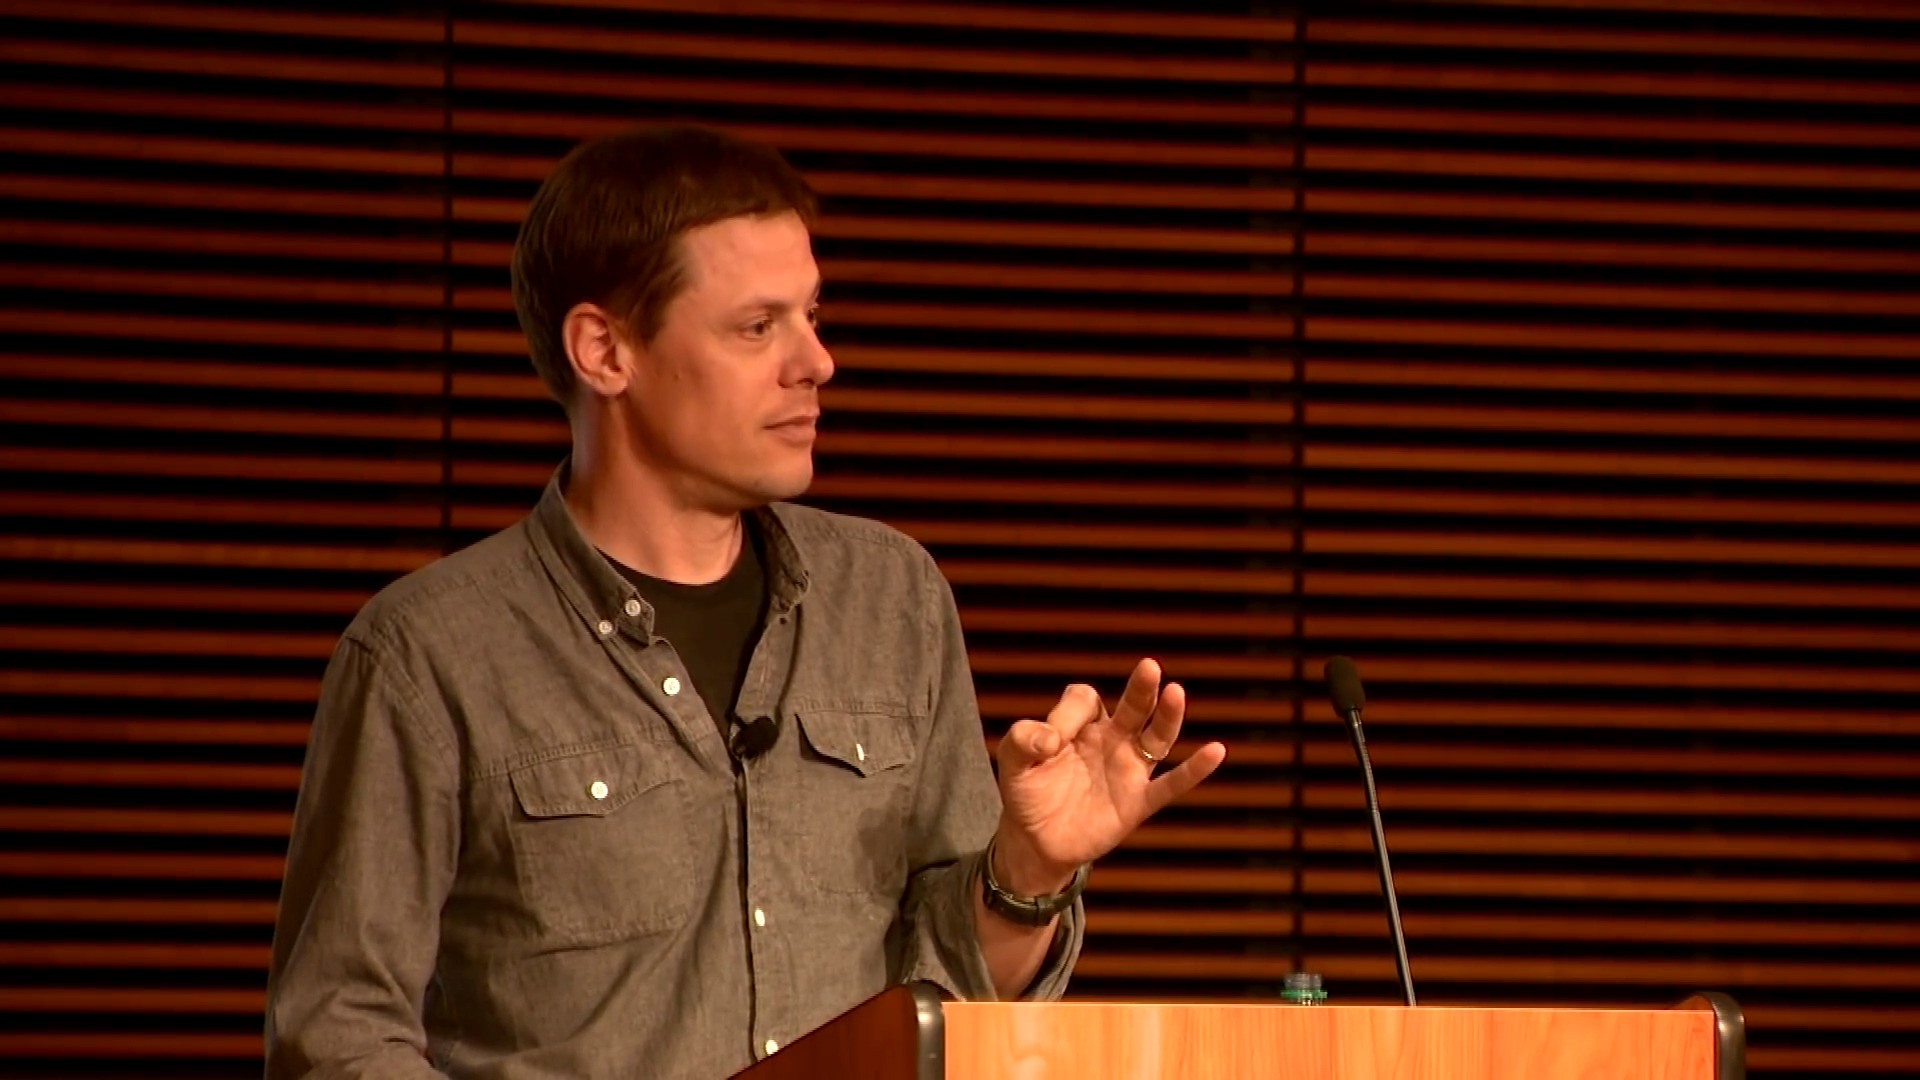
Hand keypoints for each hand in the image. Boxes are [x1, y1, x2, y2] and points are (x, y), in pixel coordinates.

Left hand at [990, 658, 1226, 894]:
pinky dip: (1194, 770)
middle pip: (1132, 707)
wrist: (1035, 842)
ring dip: (1167, 717)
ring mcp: (1128, 769)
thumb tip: (1051, 738)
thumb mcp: (1012, 762)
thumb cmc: (1027, 793)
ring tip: (1176, 693)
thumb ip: (1022, 739)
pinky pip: (1171, 784)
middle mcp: (1111, 740)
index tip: (1050, 740)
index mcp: (1080, 725)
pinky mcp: (1138, 802)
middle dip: (1140, 689)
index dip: (1070, 713)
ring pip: (1156, 738)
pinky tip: (1216, 751)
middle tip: (1149, 668)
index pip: (1085, 700)